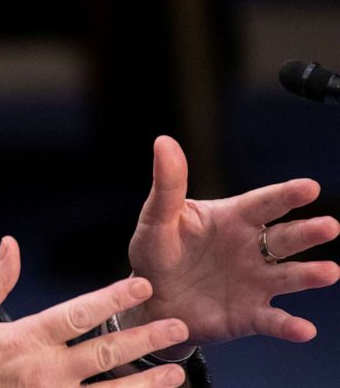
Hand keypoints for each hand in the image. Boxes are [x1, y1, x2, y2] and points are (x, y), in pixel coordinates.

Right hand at [0, 236, 190, 386]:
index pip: (79, 313)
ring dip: (146, 385)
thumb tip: (12, 244)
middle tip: (179, 327)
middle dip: (146, 339)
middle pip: (107, 353)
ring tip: (176, 375)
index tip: (143, 286)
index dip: (114, 298)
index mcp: (24, 339)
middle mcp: (45, 373)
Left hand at [125, 136, 339, 349]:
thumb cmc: (156, 251)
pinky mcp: (249, 315)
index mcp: (232, 219)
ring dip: (309, 274)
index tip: (310, 186)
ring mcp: (254, 282)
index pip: (263, 203)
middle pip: (285, 238)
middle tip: (330, 226)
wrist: (149, 300)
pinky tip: (303, 329)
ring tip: (330, 271)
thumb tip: (164, 141)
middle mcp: (251, 249)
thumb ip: (167, 184)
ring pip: (288, 276)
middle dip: (308, 232)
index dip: (285, 195)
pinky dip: (289, 325)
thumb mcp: (157, 217)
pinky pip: (272, 320)